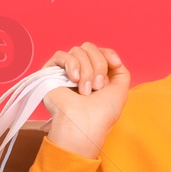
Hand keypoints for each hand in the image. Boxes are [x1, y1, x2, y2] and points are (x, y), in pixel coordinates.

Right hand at [41, 42, 130, 159]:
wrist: (84, 124)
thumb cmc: (102, 113)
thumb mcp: (120, 89)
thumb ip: (120, 71)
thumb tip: (113, 59)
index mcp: (93, 75)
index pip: (99, 51)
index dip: (108, 54)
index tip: (116, 64)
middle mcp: (79, 72)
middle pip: (89, 48)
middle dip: (98, 65)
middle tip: (97, 87)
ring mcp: (64, 72)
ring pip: (77, 51)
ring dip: (86, 70)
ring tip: (85, 90)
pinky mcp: (50, 73)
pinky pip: (61, 55)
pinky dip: (71, 64)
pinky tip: (73, 79)